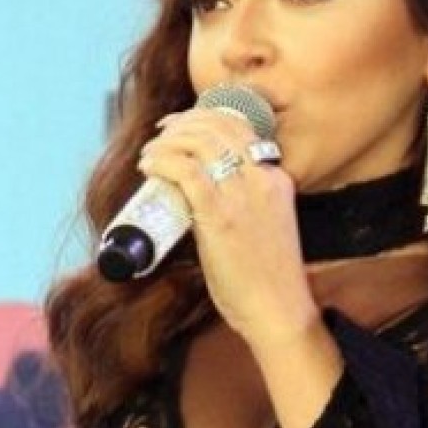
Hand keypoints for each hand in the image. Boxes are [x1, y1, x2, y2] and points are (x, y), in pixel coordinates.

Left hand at [138, 109, 318, 347]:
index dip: (206, 118)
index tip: (183, 125)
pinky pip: (185, 172)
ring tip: (151, 152)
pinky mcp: (219, 215)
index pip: (241, 128)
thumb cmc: (268, 277)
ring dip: (168, 141)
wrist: (279, 309)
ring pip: (199, 143)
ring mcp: (242, 195)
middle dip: (183, 123)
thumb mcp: (268, 223)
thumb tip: (201, 191)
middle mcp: (262, 178)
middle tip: (162, 134)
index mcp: (276, 179)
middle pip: (217, 127)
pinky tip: (149, 166)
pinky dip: (162, 162)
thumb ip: (245, 201)